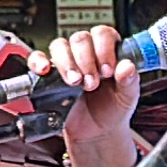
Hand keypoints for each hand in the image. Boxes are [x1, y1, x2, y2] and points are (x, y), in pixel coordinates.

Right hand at [35, 26, 141, 166]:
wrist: (97, 133)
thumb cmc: (113, 109)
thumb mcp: (128, 97)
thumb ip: (130, 81)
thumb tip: (127, 66)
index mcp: (107, 51)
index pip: (102, 33)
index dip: (104, 48)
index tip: (108, 69)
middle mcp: (86, 52)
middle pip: (80, 39)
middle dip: (86, 60)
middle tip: (92, 83)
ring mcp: (66, 62)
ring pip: (60, 46)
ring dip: (67, 63)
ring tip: (75, 83)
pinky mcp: (48, 75)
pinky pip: (37, 59)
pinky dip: (38, 61)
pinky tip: (45, 70)